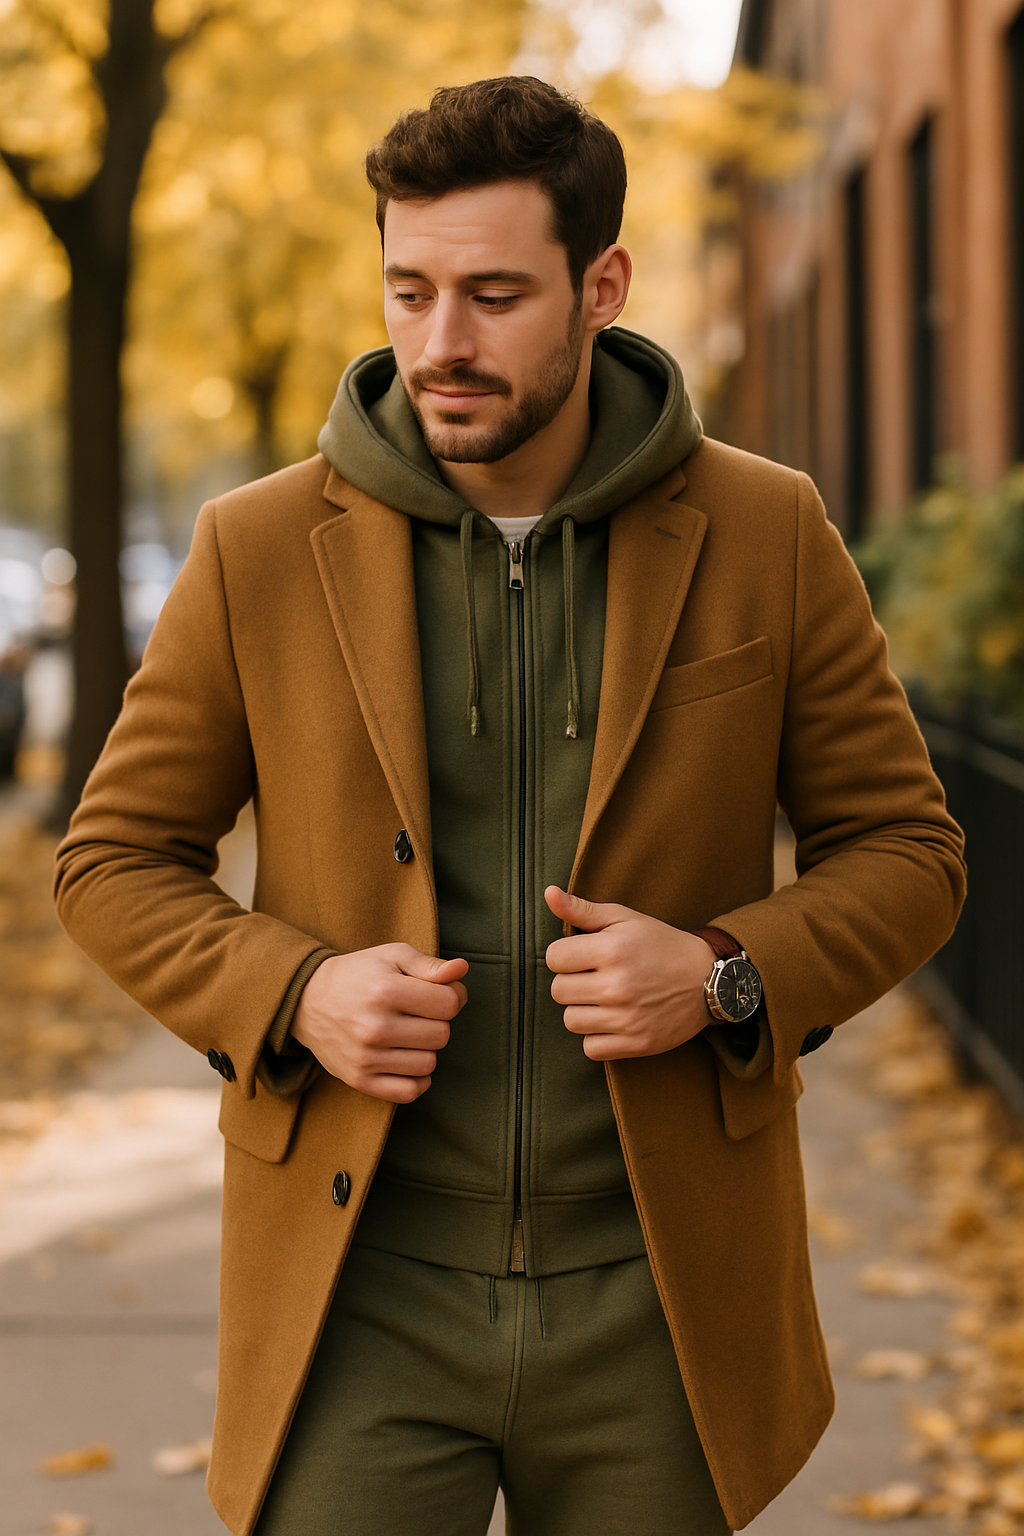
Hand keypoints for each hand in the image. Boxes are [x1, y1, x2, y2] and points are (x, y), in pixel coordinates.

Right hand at [291, 945, 467, 1102]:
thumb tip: (461, 970)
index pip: (449, 1004)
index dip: (452, 996)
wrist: (308, 1001)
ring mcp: (366, 1057)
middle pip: (442, 1035)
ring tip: (408, 1034)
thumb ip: (430, 964)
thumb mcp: (392, 956)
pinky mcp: (359, 1080)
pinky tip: (408, 1060)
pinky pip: (409, 1092)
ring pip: (429, 1064)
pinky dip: (416, 1080)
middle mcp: (375, 1027)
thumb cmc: (358, 975)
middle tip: (418, 1013)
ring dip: (425, 1049)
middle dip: (437, 1022)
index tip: (438, 993)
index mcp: (386, 991)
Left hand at [544, 887, 716, 1061]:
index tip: (583, 955)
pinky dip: (597, 1036)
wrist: (707, 980)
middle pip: (558, 991)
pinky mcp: (637, 1043)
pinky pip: (590, 1048)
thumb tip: (549, 894)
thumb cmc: (660, 944)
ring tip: (604, 998)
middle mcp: (618, 986)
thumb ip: (582, 909)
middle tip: (595, 976)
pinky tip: (613, 1020)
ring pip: (571, 1020)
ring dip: (582, 1010)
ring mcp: (628, 1018)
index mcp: (613, 950)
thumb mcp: (624, 918)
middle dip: (572, 981)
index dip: (565, 955)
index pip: (553, 958)